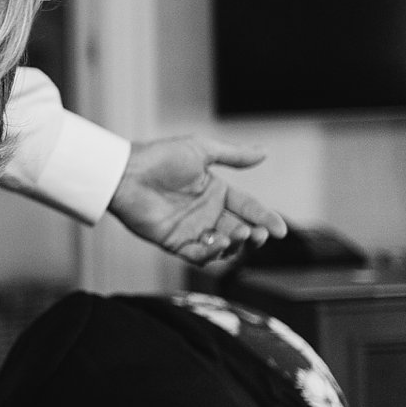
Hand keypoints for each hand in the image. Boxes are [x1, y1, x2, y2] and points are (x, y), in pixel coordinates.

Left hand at [109, 135, 288, 264]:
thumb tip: (264, 151)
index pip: (248, 207)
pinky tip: (219, 242)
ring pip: (224, 246)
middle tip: (260, 234)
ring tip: (240, 235)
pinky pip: (199, 256)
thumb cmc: (159, 157)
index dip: (265, 218)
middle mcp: (206, 212)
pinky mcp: (174, 242)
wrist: (125, 173)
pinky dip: (212, 254)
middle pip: (241, 230)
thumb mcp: (201, 150)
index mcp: (216, 191)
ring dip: (237, 245)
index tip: (280, 230)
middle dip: (255, 235)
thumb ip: (233, 155)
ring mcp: (191, 228)